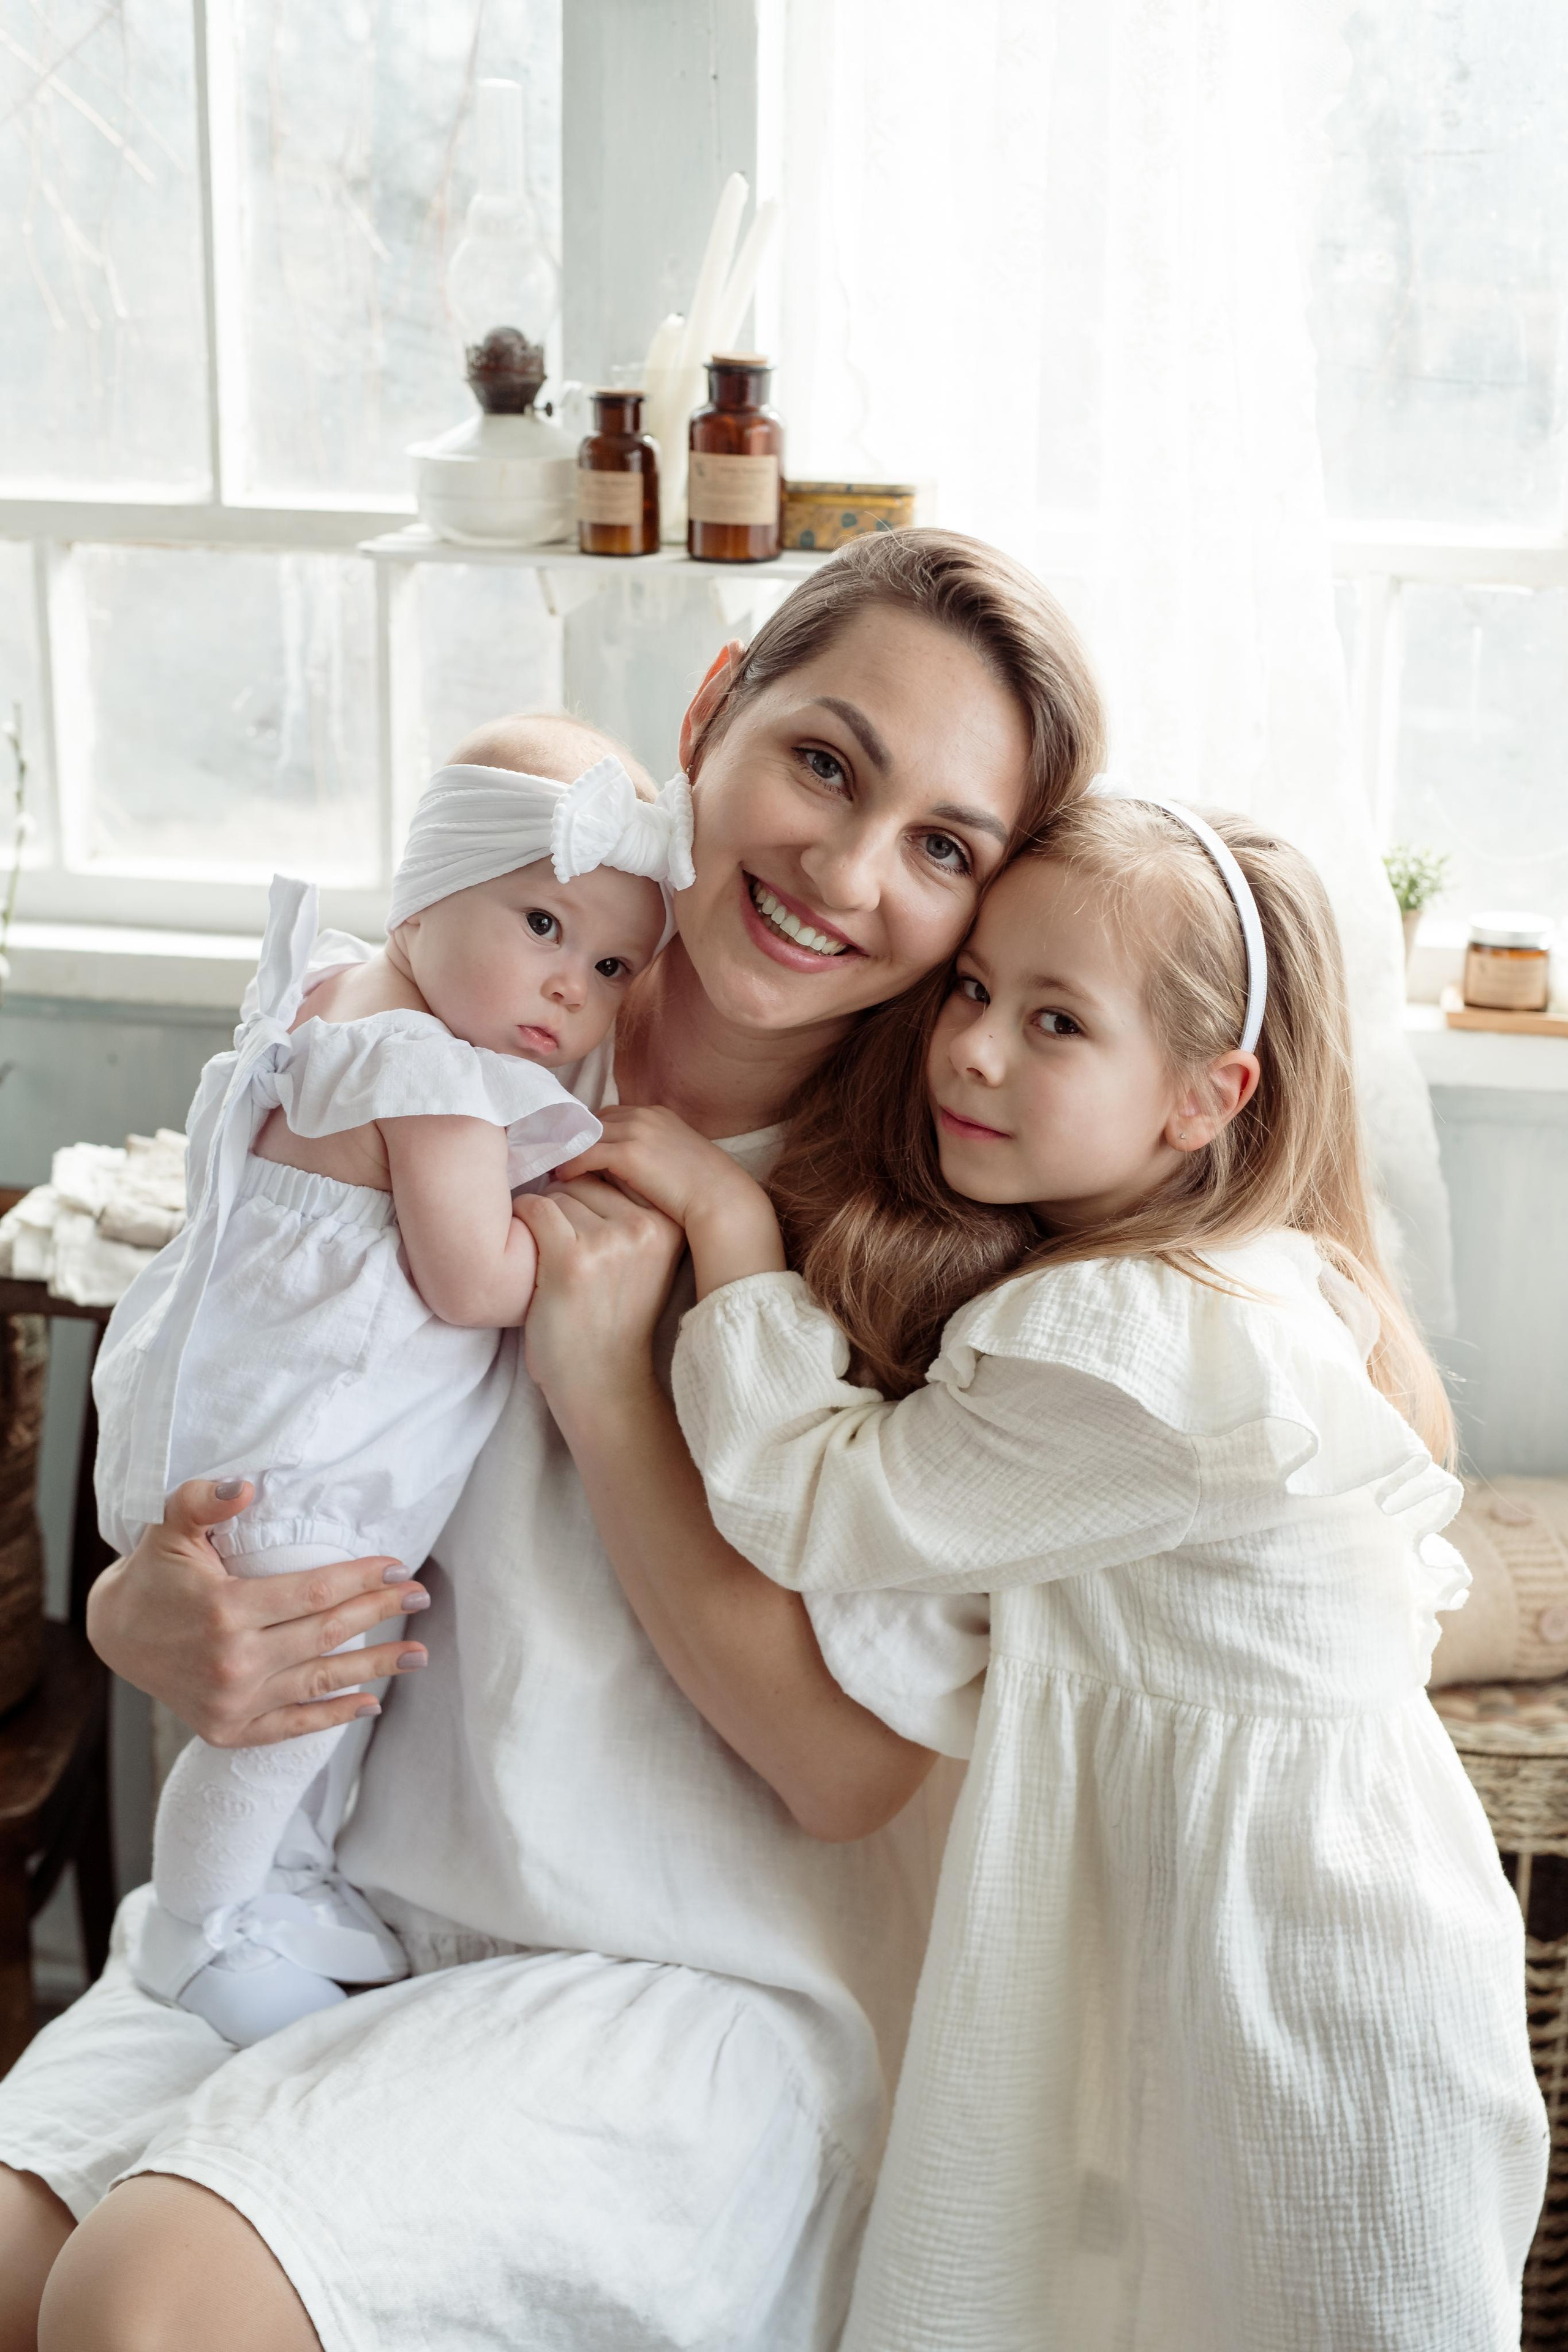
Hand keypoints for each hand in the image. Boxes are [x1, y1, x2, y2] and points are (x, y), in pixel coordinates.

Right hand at [86, 1478, 431, 1746]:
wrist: (116, 1633)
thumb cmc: (156, 1573)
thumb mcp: (172, 1527)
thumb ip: (205, 1500)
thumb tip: (246, 1485)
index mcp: (225, 1610)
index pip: (313, 1592)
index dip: (361, 1578)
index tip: (398, 1566)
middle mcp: (232, 1661)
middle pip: (326, 1633)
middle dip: (380, 1612)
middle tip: (421, 1597)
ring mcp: (232, 1701)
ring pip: (320, 1680)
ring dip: (376, 1667)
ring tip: (418, 1655)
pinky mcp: (227, 1729)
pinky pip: (292, 1725)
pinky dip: (333, 1716)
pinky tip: (371, 1702)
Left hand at [514, 1174, 684, 1415]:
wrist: (603, 1382)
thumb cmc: (614, 1317)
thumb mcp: (642, 1257)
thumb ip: (629, 1209)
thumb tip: (589, 1148)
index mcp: (670, 1224)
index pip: (617, 1172)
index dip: (591, 1196)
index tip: (587, 1228)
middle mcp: (646, 1227)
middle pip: (585, 1180)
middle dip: (567, 1207)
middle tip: (568, 1250)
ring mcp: (611, 1242)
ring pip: (558, 1194)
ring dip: (544, 1221)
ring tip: (554, 1258)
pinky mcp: (572, 1259)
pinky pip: (534, 1209)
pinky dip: (522, 1225)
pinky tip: (529, 1252)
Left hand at [553, 1105, 755, 1226]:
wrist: (724, 1200)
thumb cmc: (705, 1192)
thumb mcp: (676, 1163)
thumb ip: (649, 1158)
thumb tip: (618, 1173)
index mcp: (657, 1115)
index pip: (609, 1116)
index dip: (590, 1134)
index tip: (574, 1150)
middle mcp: (645, 1115)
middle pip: (592, 1120)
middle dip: (573, 1137)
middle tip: (554, 1156)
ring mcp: (637, 1131)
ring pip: (584, 1134)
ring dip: (565, 1150)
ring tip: (550, 1168)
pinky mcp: (630, 1153)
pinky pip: (586, 1153)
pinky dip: (570, 1164)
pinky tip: (562, 1179)